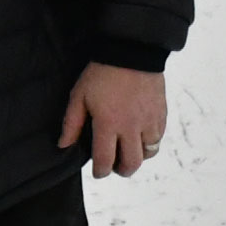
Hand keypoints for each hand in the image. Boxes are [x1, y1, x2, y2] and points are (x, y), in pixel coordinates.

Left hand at [59, 63, 166, 178]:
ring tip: (127, 151)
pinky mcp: (162, 114)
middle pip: (132, 163)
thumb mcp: (79, 96)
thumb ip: (72, 123)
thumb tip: (64, 144)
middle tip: (114, 166)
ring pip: (149, 153)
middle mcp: (132, 127)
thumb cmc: (102, 74)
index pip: (105, 159)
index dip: (100, 171)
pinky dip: (150, 143)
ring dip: (138, 157)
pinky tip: (140, 137)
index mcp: (109, 124)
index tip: (97, 172)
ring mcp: (150, 121)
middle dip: (122, 170)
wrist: (131, 53)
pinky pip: (159, 138)